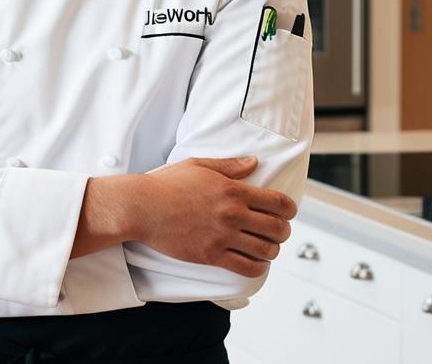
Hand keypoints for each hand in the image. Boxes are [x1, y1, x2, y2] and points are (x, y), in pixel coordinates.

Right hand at [134, 156, 296, 277]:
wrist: (141, 207)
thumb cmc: (166, 184)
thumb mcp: (199, 165)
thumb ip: (230, 166)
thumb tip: (254, 163)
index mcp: (233, 190)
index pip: (279, 203)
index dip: (290, 209)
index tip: (288, 212)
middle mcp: (233, 214)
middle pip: (278, 228)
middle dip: (283, 231)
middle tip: (278, 231)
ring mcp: (223, 237)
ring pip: (266, 250)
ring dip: (271, 250)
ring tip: (266, 247)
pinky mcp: (211, 255)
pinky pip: (246, 267)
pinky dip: (257, 268)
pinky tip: (254, 262)